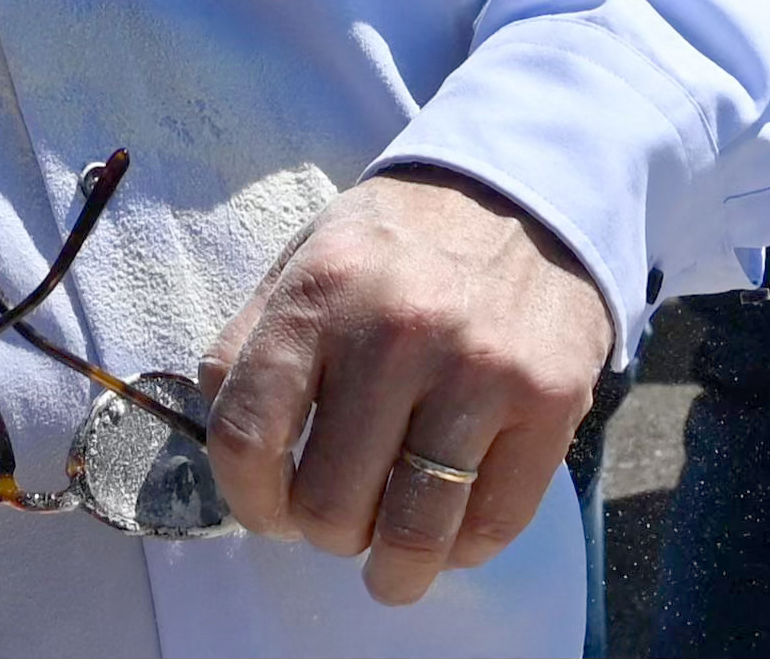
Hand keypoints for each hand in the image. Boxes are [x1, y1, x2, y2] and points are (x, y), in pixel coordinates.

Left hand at [202, 169, 609, 607]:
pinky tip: (447, 540)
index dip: (248, 500)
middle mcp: (394, 334)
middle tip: (335, 524)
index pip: (249, 436)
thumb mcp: (303, 261)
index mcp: (317, 296)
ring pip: (414, 528)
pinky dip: (461, 552)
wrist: (521, 196)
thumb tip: (221, 437)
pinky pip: (494, 522)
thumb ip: (251, 344)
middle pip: (331, 500)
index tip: (265, 514)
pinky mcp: (548, 403)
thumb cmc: (394, 245)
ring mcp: (477, 372)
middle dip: (323, 533)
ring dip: (394, 571)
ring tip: (388, 571)